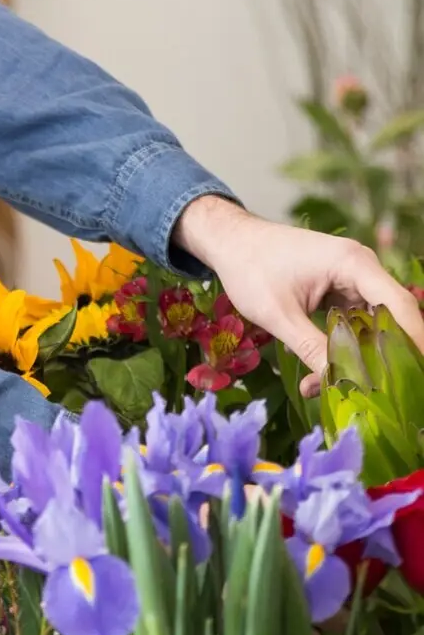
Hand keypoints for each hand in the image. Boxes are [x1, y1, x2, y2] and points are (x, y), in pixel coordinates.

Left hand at [172, 195, 423, 394]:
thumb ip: (311, 347)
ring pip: (371, 325)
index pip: (398, 305)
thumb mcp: (278, 314)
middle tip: (372, 393)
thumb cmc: (249, 267)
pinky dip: (342, 348)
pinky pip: (354, 323)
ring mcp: (353, 279)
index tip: (413, 374)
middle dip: (381, 358)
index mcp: (352, 263)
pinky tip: (321, 375)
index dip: (413, 340)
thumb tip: (340, 382)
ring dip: (356, 357)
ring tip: (331, 387)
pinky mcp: (341, 289)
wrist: (230, 241)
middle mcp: (361, 268)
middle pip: (390, 318)